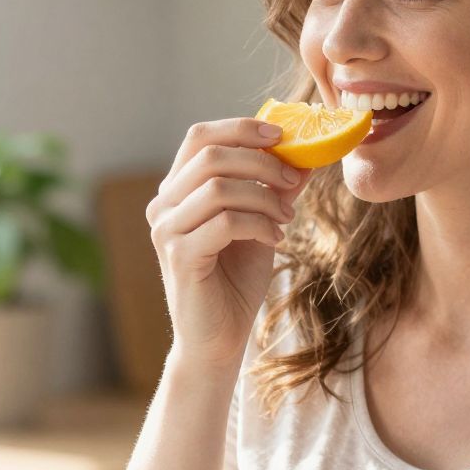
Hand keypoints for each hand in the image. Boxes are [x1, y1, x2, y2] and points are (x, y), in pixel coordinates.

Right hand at [145, 116, 308, 369]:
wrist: (219, 339)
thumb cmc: (235, 283)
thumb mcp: (260, 225)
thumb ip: (274, 189)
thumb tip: (306, 155)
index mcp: (177, 190)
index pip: (200, 138)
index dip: (241, 129)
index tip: (282, 136)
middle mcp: (163, 205)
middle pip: (211, 156)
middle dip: (262, 162)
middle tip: (294, 181)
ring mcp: (166, 230)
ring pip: (219, 188)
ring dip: (264, 197)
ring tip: (287, 217)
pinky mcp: (179, 256)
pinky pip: (225, 222)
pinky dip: (259, 224)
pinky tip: (275, 240)